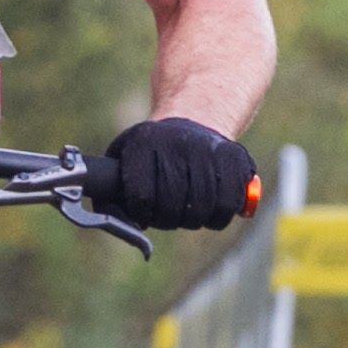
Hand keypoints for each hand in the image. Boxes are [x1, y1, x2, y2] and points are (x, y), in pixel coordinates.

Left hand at [89, 117, 258, 230]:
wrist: (193, 119)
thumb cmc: (151, 153)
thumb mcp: (122, 162)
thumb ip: (110, 198)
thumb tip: (129, 228)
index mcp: (144, 143)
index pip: (141, 197)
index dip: (142, 213)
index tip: (144, 210)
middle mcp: (178, 142)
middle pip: (173, 207)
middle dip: (167, 219)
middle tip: (166, 213)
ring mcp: (210, 149)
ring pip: (202, 210)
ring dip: (192, 219)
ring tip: (186, 208)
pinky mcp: (237, 158)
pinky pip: (227, 206)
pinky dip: (217, 216)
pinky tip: (208, 206)